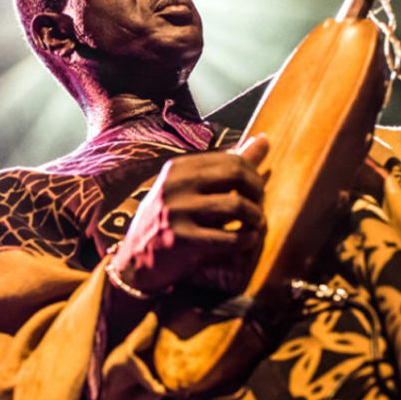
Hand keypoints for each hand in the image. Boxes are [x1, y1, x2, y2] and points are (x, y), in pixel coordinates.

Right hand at [110, 135, 268, 294]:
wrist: (135, 260)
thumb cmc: (172, 221)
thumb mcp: (193, 189)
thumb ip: (229, 166)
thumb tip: (265, 139)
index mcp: (179, 168)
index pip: (231, 160)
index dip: (253, 176)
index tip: (257, 191)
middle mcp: (176, 185)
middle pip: (236, 175)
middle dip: (257, 192)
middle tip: (259, 207)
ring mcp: (176, 211)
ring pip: (236, 206)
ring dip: (255, 217)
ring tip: (256, 225)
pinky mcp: (180, 240)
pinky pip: (228, 237)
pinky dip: (246, 239)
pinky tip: (247, 240)